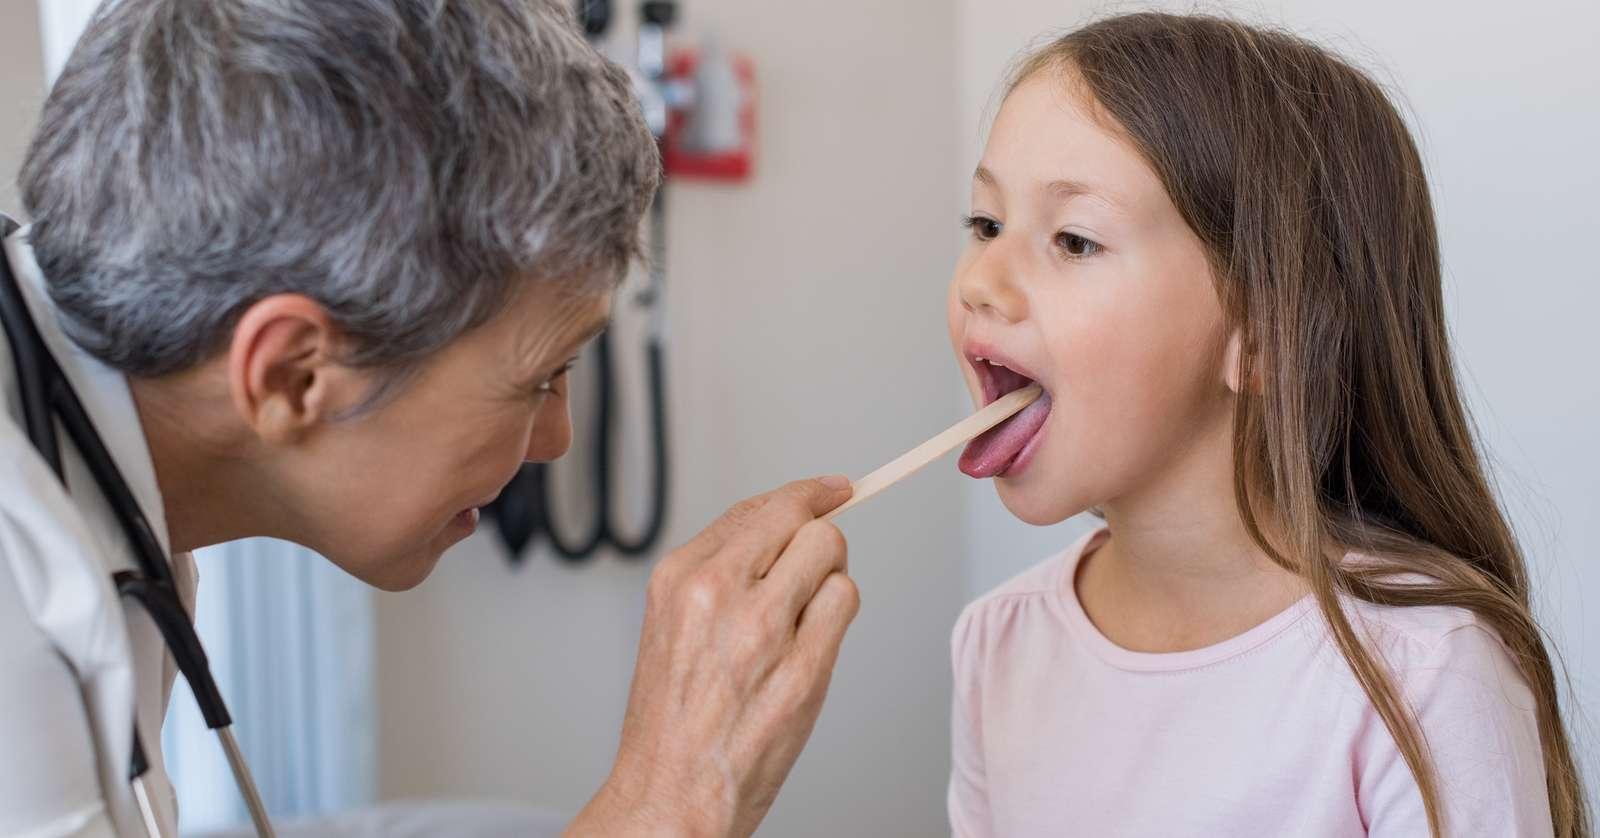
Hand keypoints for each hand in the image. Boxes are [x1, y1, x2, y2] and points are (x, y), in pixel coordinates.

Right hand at [567, 477, 859, 837]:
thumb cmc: (673, 719)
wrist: (672, 790)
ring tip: (801, 621)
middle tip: (817, 565)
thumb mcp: (672, 624)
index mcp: (679, 576)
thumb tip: (782, 525)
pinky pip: (845, 601)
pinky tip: (812, 643)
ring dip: (828, 579)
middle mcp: (717, 592)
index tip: (832, 489)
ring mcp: (762, 628)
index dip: (804, 495)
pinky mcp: (802, 667)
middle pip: (801, 520)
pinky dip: (839, 613)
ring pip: (830, 553)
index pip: (757, 508)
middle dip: (820, 536)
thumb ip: (722, 571)